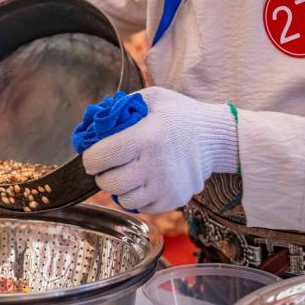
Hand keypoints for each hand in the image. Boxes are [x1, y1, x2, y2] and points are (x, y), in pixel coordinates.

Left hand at [82, 87, 238, 213]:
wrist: (215, 138)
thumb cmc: (179, 115)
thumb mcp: (152, 98)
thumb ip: (122, 107)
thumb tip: (94, 123)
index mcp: (146, 138)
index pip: (101, 157)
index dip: (90, 157)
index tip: (92, 155)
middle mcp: (155, 166)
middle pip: (108, 183)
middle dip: (102, 174)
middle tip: (108, 165)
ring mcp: (165, 187)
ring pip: (122, 199)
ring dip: (118, 187)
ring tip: (126, 172)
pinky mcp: (173, 200)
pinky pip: (141, 207)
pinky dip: (136, 196)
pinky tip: (143, 180)